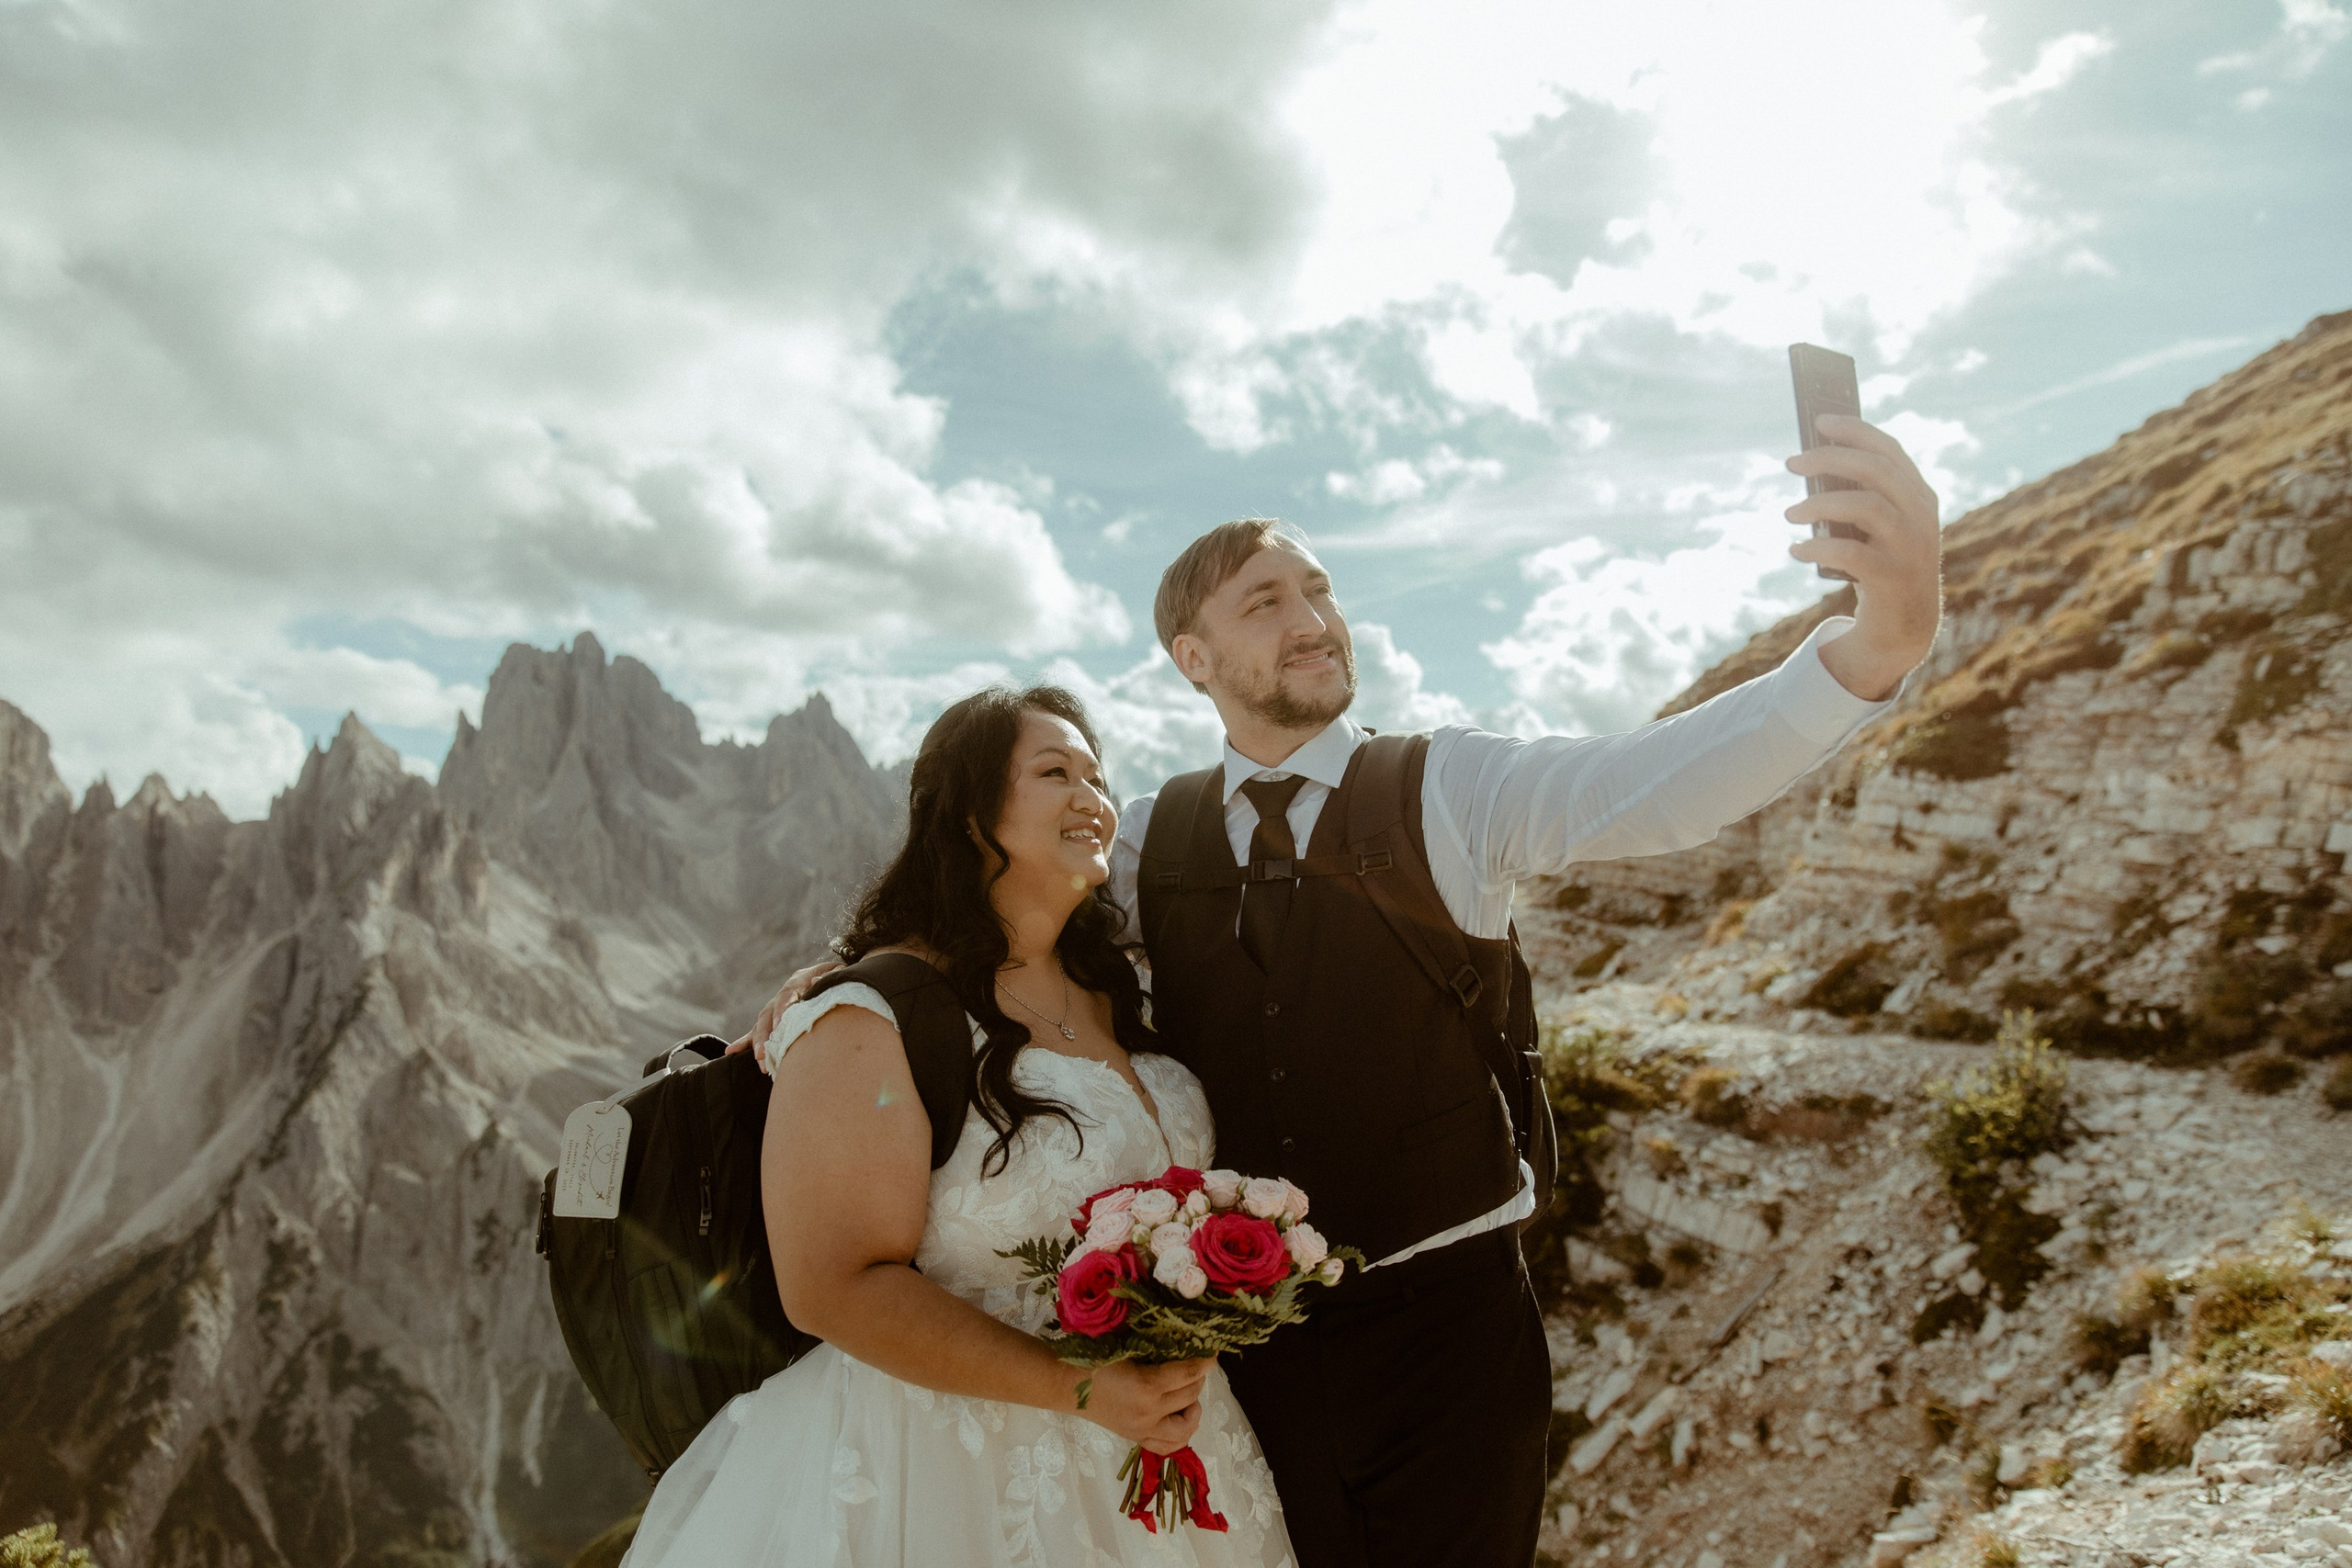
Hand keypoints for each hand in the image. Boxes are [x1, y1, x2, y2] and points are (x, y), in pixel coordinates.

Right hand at [725, 959, 844, 1057]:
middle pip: (768, 1013)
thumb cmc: (838, 978)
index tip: (780, 1025)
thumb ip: (831, 975)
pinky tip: (731, 1052)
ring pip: (761, 1025)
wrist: (834, 977)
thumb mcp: (838, 972)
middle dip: (765, 1035)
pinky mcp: (774, 1019)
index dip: (782, 1009)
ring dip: (758, 1043)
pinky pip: (756, 1031)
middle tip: (764, 1054)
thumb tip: (817, 982)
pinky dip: (744, 1042)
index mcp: (798, 981)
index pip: (786, 994)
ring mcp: (776, 1007)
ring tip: (760, 1060)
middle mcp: (783, 995)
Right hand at [1078, 1359, 1211, 1454]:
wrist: (1067, 1385)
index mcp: (1147, 1385)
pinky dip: (1180, 1435)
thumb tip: (1186, 1343)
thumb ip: (1157, 1349)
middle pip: (1190, 1396)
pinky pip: (1167, 1446)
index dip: (1205, 1362)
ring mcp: (1143, 1429)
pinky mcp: (1136, 1438)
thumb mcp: (1128, 1348)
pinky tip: (1178, 1418)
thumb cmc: (1095, 1358)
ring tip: (1187, 1396)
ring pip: (1186, 1428)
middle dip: (1199, 1379)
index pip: (1188, 1374)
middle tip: (1196, 1367)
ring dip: (1194, 1410)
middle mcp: (1149, 1412)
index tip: (1213, 1353)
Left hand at [1785, 413, 1941, 701]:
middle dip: (1830, 459)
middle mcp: (1921, 517)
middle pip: (1876, 471)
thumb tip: (1811, 468)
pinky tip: (1796, 550)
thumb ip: (1856, 498)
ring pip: (1867, 506)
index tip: (1820, 420)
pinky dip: (1818, 548)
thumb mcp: (1874, 529)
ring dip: (1821, 504)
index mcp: (1919, 497)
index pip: (1889, 451)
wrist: (1903, 628)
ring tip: (1789, 513)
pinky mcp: (1893, 578)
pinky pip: (1852, 553)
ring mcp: (1911, 548)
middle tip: (1791, 462)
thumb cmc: (1880, 566)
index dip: (1855, 431)